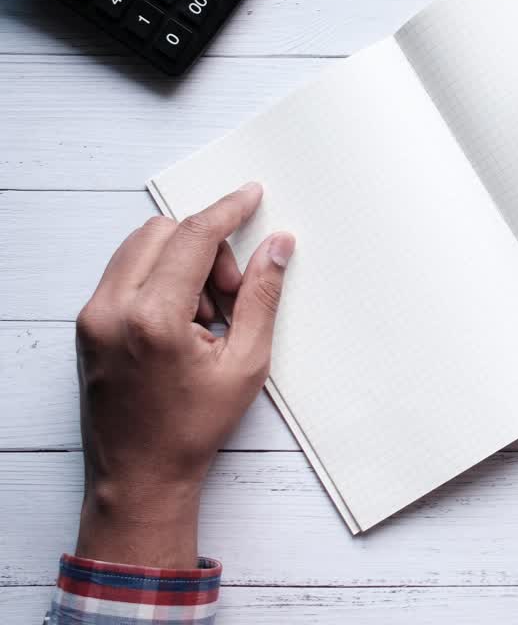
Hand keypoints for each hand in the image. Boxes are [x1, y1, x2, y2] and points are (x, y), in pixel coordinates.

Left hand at [74, 183, 293, 567]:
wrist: (140, 475)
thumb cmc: (191, 429)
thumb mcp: (245, 363)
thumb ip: (262, 297)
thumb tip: (277, 246)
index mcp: (152, 319)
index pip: (191, 237)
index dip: (227, 210)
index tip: (251, 195)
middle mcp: (111, 309)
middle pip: (162, 232)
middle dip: (206, 248)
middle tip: (233, 293)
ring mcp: (92, 316)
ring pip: (141, 248)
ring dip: (182, 263)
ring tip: (209, 316)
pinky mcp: (87, 324)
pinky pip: (127, 274)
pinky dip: (161, 280)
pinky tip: (186, 323)